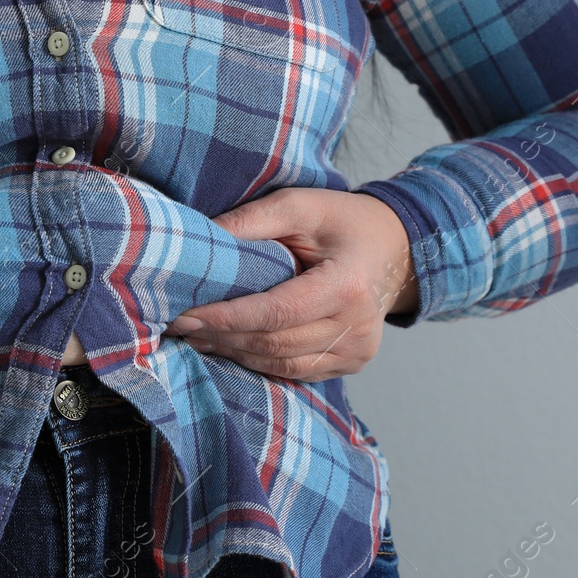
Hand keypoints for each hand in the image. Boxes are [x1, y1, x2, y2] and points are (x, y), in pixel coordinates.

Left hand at [167, 188, 418, 381]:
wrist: (397, 248)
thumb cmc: (344, 222)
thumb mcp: (300, 205)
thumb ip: (251, 221)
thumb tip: (199, 240)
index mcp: (348, 285)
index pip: (278, 312)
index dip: (229, 317)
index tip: (187, 314)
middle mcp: (357, 326)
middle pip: (276, 343)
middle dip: (223, 336)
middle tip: (180, 325)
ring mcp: (357, 351)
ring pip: (282, 364)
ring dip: (235, 353)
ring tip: (197, 337)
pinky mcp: (351, 363)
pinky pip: (296, 371)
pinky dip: (259, 361)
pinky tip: (230, 348)